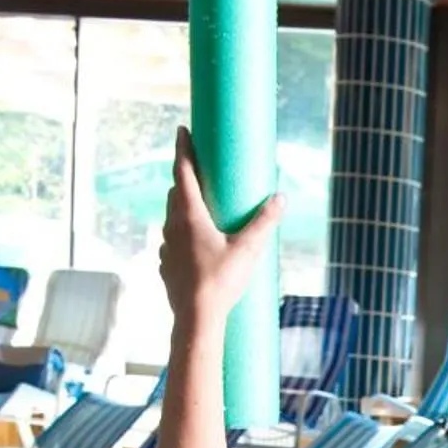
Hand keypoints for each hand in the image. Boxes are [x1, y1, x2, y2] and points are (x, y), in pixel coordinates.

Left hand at [160, 126, 282, 328]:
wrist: (196, 318)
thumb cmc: (221, 282)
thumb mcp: (248, 250)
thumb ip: (265, 223)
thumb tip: (281, 199)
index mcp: (190, 215)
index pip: (183, 172)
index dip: (184, 149)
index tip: (182, 130)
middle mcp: (173, 226)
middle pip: (175, 192)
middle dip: (184, 177)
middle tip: (196, 168)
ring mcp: (166, 246)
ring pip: (171, 216)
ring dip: (182, 205)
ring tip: (198, 205)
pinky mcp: (166, 264)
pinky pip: (172, 241)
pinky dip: (181, 233)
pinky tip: (193, 243)